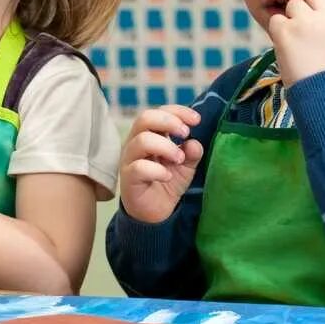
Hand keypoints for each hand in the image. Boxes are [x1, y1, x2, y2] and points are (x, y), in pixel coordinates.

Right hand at [118, 105, 202, 223]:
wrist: (154, 212)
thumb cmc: (166, 181)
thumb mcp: (185, 165)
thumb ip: (192, 152)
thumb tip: (195, 142)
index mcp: (149, 134)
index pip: (159, 112)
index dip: (177, 111)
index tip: (196, 120)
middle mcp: (136, 142)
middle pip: (144, 118)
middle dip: (169, 122)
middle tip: (185, 134)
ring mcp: (129, 159)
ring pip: (142, 141)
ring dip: (166, 147)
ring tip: (179, 159)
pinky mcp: (128, 178)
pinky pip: (139, 167)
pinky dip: (157, 170)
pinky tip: (168, 177)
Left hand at [267, 0, 324, 86]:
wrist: (322, 93)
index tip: (321, 16)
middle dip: (306, 4)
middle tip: (307, 28)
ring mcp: (307, 22)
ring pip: (293, 4)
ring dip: (292, 20)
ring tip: (301, 42)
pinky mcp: (287, 31)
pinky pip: (276, 20)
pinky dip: (278, 33)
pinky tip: (289, 48)